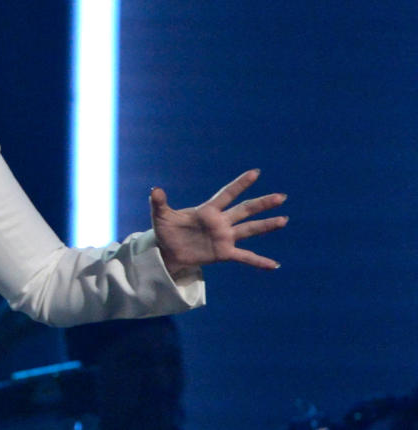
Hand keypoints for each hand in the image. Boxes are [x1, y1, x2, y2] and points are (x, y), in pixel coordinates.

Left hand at [150, 169, 287, 275]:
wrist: (167, 251)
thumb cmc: (166, 230)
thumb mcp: (161, 215)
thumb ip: (159, 202)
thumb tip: (155, 190)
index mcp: (208, 210)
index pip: (227, 194)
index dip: (240, 184)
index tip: (255, 173)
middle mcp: (220, 222)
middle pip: (245, 210)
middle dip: (262, 203)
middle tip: (281, 196)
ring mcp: (224, 237)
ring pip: (250, 229)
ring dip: (266, 226)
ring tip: (283, 220)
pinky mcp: (224, 253)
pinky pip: (245, 257)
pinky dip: (259, 261)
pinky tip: (274, 265)